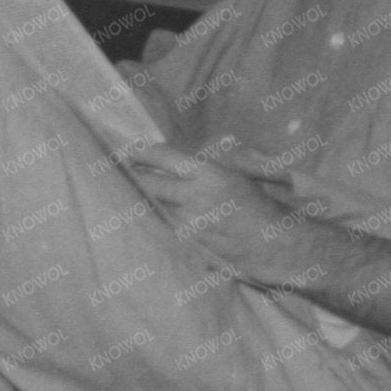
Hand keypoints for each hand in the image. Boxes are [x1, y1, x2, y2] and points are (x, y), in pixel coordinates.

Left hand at [122, 144, 301, 284]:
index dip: (141, 151)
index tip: (129, 149)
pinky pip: (163, 222)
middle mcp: (193, 196)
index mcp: (206, 173)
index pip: (162, 157)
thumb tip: (167, 160)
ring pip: (153, 204)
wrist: (268, 240)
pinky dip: (157, 215)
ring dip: (143, 196)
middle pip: (149, 183)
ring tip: (132, 188)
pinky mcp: (186, 240)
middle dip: (134, 175)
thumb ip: (199, 167)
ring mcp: (187, 221)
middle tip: (122, 169)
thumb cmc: (253, 202)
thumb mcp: (231, 173)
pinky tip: (152, 210)